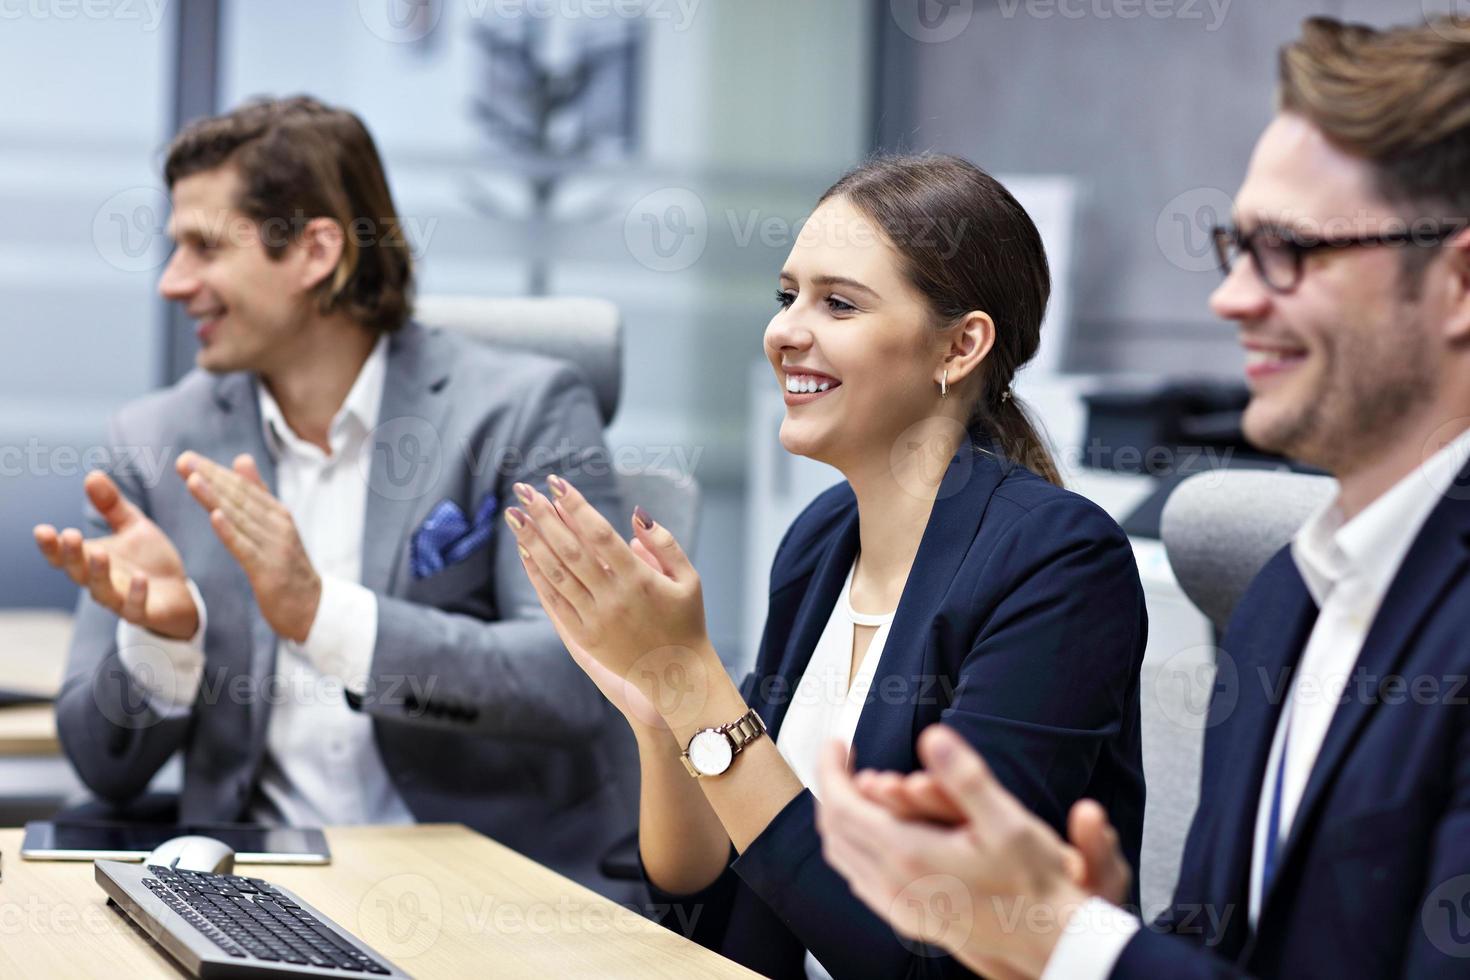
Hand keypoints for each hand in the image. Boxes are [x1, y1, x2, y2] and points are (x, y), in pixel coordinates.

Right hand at [34, 471, 198, 639]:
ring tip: (100, 553)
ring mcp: (121, 600)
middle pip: (78, 572)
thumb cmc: (148, 559)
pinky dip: (136, 594)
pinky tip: (140, 579)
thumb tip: (92, 474)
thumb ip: (112, 505)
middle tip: (70, 535)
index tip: (42, 530)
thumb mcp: (132, 526)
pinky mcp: (144, 612)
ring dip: (99, 573)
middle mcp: (101, 582)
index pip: (64, 555)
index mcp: (92, 560)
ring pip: (102, 591)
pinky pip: (136, 607)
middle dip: (71, 555)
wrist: (179, 592)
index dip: (51, 546)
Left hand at [177, 451, 320, 643]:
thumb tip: (241, 459)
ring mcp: (274, 548)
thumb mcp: (276, 527)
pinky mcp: (269, 571)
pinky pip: (246, 548)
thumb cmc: (289, 568)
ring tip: (193, 480)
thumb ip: (259, 494)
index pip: (243, 488)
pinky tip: (215, 517)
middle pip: (240, 498)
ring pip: (240, 519)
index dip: (216, 472)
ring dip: (215, 498)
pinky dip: (230, 531)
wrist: (313, 609)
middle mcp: (278, 526)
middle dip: (210, 478)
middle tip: (184, 461)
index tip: (189, 457)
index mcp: (278, 514)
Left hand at [524, 507, 671, 731]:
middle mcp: (614, 599)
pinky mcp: (583, 638)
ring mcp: (595, 620)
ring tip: (514, 516)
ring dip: (532, 542)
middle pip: (570, 550)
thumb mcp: (688, 579)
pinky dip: (537, 575)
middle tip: (524, 491)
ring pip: (556, 574)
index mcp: (640, 580)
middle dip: (544, 518)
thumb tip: (636, 514)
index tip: (556, 483)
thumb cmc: (685, 622)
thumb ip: (664, 543)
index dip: (576, 506)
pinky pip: (554, 600)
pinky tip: (525, 551)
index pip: (599, 534)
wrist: (676, 676)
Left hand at [817, 725, 1104, 979]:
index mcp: (908, 856)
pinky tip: (875, 834)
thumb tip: (932, 736)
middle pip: (835, 831)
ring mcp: (898, 908)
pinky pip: (861, 879)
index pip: (842, 806)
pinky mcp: (909, 921)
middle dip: (832, 788)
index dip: (832, 768)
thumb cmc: (1034, 884)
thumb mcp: (1006, 822)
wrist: (1051, 944)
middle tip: (841, 759)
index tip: (837, 742)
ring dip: (840, 819)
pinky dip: (855, 847)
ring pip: (844, 858)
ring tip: (853, 789)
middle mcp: (893, 886)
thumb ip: (964, 777)